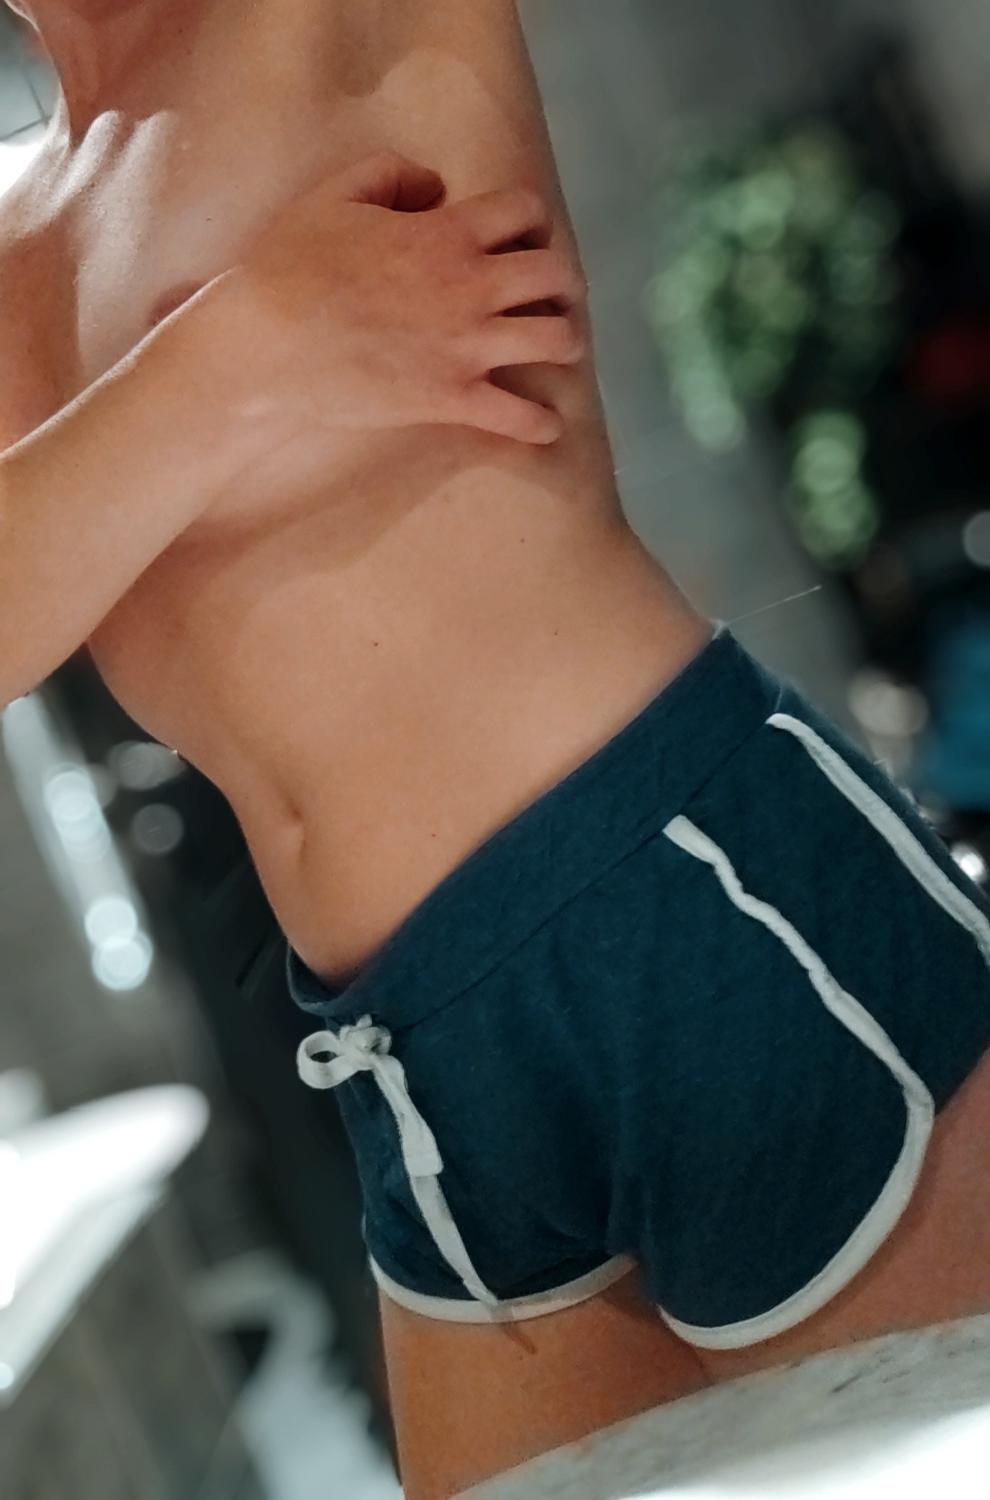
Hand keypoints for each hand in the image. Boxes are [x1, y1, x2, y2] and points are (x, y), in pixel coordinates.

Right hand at [219, 150, 586, 445]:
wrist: (267, 342)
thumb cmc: (291, 265)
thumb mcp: (335, 193)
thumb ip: (393, 175)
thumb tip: (434, 186)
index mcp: (448, 233)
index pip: (525, 211)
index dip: (531, 220)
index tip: (524, 236)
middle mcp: (473, 287)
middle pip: (555, 274)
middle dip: (561, 281)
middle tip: (552, 293)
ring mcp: (467, 347)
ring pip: (556, 340)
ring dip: (565, 341)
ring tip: (558, 348)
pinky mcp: (452, 399)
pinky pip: (519, 416)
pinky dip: (541, 424)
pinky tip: (548, 427)